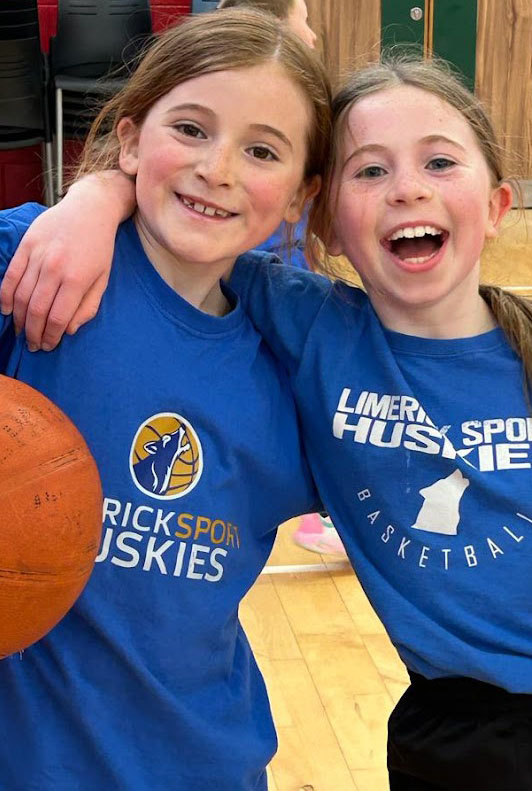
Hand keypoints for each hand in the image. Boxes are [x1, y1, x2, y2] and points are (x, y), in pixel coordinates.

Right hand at [0, 171, 135, 349]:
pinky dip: (5, 296)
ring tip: (21, 332)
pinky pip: (10, 275)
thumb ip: (88, 307)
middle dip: (32, 333)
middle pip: (36, 310)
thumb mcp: (103, 280)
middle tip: (33, 345)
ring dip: (18, 319)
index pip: (58, 318)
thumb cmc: (100, 248)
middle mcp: (55, 269)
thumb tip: (69, 330)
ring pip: (20, 296)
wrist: (90, 209)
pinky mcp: (26, 245)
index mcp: (77, 280)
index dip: (51, 337)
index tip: (48, 346)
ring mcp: (38, 256)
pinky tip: (6, 310)